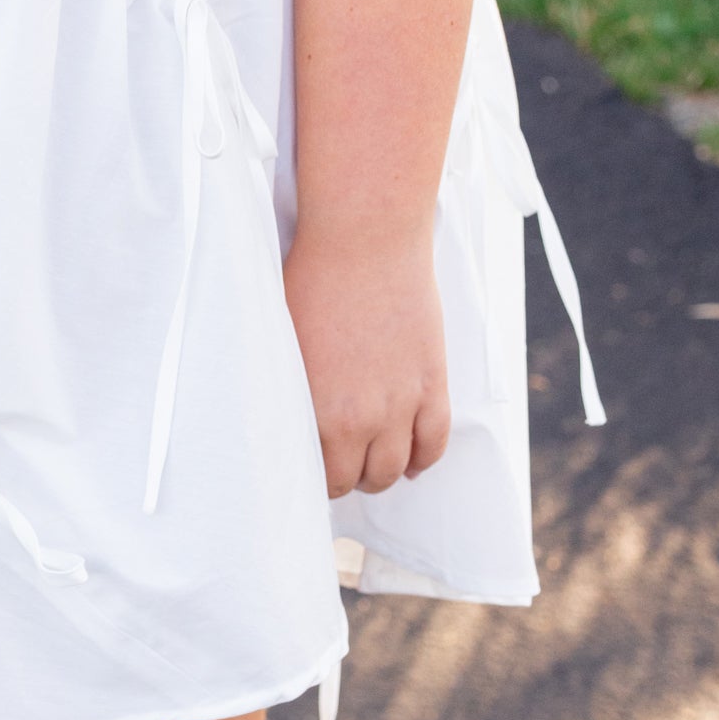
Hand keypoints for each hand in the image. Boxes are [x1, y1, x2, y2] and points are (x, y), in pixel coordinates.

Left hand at [283, 222, 450, 500]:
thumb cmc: (311, 279)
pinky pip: (434, 443)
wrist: (365, 240)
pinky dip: (424, 459)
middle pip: (358, 478)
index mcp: (315, 411)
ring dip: (384, 473)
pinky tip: (413, 462)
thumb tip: (286, 416)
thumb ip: (291, 389)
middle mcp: (360, 419)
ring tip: (373, 465)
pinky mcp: (431, 384)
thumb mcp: (284, 343)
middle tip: (342, 469)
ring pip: (395, 468)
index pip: (316, 473)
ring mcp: (401, 404)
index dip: (314, 475)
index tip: (312, 468)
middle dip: (348, 479)